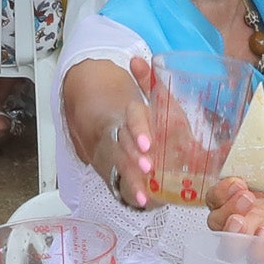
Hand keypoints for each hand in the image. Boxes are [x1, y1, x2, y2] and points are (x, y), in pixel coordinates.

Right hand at [91, 72, 163, 210]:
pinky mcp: (117, 175)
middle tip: (147, 168)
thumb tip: (138, 60)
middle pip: (124, 147)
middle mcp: (120, 137)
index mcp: (130, 116)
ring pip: (121, 169)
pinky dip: (131, 194)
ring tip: (142, 195)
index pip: (133, 119)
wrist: (111, 132)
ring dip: (131, 181)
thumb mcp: (152, 100)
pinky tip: (140, 203)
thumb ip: (149, 81)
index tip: (147, 144)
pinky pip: (121, 186)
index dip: (139, 130)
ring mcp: (115, 158)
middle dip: (134, 159)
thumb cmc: (145, 118)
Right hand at [211, 156, 263, 248]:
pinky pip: (259, 257)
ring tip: (247, 221)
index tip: (239, 181)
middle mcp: (239, 214)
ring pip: (230, 247)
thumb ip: (253, 158)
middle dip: (226, 211)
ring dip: (234, 236)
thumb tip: (241, 154)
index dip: (221, 192)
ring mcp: (255, 230)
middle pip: (216, 224)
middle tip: (247, 198)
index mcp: (232, 193)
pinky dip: (259, 249)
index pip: (214, 199)